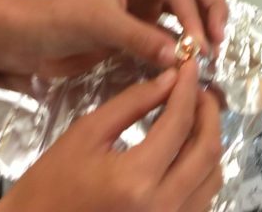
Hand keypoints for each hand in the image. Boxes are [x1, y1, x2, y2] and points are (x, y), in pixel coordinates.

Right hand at [0, 61, 222, 211]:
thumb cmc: (50, 184)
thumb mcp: (86, 134)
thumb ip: (132, 103)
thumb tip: (170, 78)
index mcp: (137, 180)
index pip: (180, 122)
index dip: (189, 87)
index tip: (190, 64)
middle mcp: (163, 208)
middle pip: (208, 151)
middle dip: (209, 111)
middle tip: (197, 87)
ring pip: (212, 178)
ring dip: (208, 140)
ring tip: (193, 114)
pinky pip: (201, 199)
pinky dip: (201, 169)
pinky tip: (185, 148)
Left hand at [11, 0, 227, 77]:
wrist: (26, 36)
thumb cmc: (59, 18)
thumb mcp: (100, 24)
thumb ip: (141, 38)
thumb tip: (181, 56)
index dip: (194, 17)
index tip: (199, 48)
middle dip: (211, 10)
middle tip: (218, 42)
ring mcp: (146, 4)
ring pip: (188, 6)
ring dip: (202, 24)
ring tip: (210, 52)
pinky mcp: (140, 27)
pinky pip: (172, 30)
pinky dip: (185, 42)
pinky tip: (190, 61)